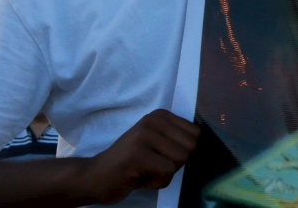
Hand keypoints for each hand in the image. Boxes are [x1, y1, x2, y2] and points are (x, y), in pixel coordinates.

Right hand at [80, 109, 199, 204]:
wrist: (95, 177)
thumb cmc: (131, 164)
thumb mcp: (156, 143)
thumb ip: (176, 139)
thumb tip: (203, 142)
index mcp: (160, 115)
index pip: (195, 134)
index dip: (180, 152)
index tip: (159, 155)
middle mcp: (152, 120)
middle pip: (191, 147)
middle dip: (175, 163)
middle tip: (152, 164)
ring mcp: (144, 136)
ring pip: (181, 160)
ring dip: (165, 173)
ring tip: (145, 170)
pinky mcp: (138, 154)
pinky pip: (167, 172)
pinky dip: (156, 182)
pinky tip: (139, 178)